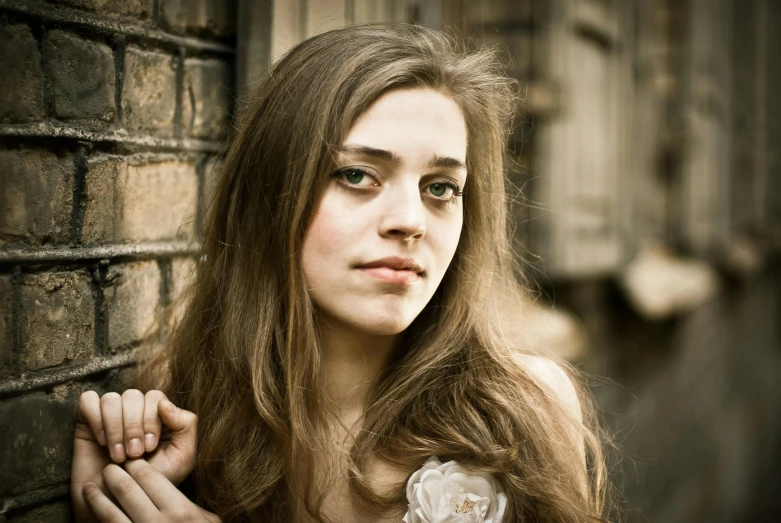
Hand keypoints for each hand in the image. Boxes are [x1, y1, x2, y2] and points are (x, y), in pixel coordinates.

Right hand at [71, 390, 196, 520]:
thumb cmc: (151, 483)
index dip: (151, 419)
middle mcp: (133, 411)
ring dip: (115, 428)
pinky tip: (101, 442)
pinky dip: (96, 419)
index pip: (154, 396)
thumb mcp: (181, 457)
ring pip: (111, 398)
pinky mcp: (86, 421)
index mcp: (156, 415)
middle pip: (133, 395)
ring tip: (118, 455)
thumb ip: (186, 426)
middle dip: (133, 427)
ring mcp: (109, 415)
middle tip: (134, 454)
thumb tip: (165, 403)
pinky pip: (88, 401)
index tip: (149, 448)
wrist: (119, 504)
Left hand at [83, 459, 219, 521]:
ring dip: (96, 498)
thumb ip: (190, 507)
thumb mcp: (208, 522)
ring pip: (110, 514)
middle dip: (114, 475)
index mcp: (180, 512)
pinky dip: (98, 520)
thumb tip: (170, 490)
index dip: (138, 466)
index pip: (151, 478)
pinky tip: (90, 515)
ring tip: (88, 487)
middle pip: (128, 491)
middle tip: (108, 468)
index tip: (131, 461)